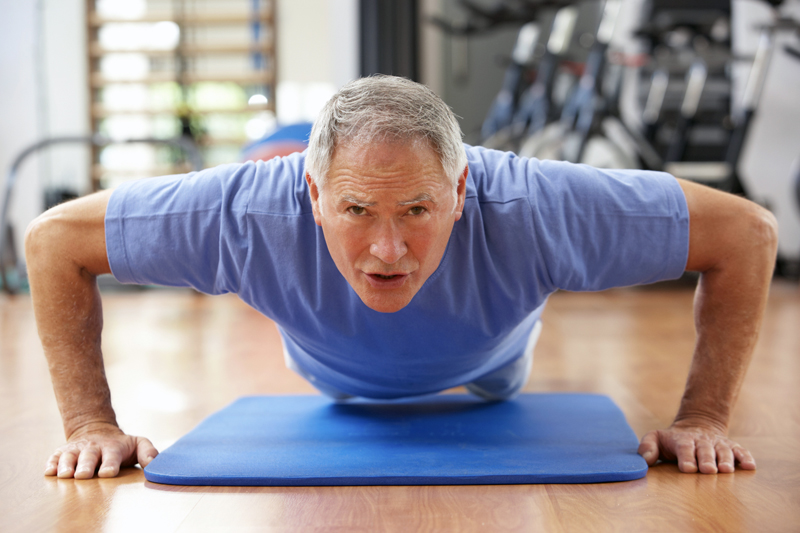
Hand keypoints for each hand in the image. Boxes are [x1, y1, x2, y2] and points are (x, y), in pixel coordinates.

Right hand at [45, 422, 157, 478]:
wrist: (96, 430)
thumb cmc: (120, 445)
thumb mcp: (137, 444)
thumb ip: (148, 452)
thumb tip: (152, 465)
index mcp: (113, 447)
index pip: (112, 456)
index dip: (110, 464)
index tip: (108, 473)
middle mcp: (93, 447)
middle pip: (89, 456)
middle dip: (86, 466)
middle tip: (83, 475)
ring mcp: (77, 449)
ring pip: (70, 456)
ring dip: (67, 465)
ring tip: (65, 475)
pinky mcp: (63, 452)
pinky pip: (55, 456)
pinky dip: (51, 463)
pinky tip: (49, 471)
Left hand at [637, 419, 755, 473]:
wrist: (696, 426)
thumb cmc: (672, 440)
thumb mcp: (656, 438)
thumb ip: (647, 447)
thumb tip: (645, 459)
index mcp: (683, 440)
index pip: (684, 448)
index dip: (686, 457)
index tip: (688, 469)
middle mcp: (702, 441)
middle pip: (705, 450)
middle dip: (707, 460)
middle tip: (708, 470)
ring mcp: (718, 444)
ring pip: (723, 451)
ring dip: (726, 460)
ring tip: (726, 470)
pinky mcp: (731, 447)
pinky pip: (740, 451)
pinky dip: (745, 458)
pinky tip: (750, 466)